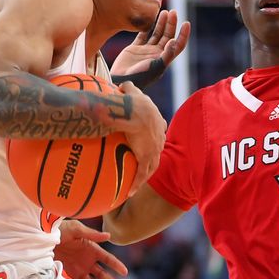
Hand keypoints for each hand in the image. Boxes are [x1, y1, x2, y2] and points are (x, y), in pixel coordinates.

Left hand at [54, 220, 127, 278]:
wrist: (45, 239)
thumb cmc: (62, 230)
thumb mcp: (76, 229)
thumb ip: (92, 235)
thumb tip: (109, 236)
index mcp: (93, 249)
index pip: (108, 259)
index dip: (117, 265)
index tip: (125, 272)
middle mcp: (89, 260)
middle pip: (103, 273)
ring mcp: (81, 268)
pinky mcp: (72, 273)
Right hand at [110, 10, 190, 86]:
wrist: (122, 80)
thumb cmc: (141, 76)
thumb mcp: (156, 66)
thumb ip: (167, 54)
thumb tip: (174, 40)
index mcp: (164, 58)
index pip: (178, 44)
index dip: (183, 34)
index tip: (186, 23)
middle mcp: (157, 53)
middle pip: (168, 36)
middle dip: (171, 24)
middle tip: (173, 12)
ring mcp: (146, 51)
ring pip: (156, 34)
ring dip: (161, 23)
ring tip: (164, 11)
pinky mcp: (135, 49)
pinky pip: (142, 35)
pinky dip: (146, 27)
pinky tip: (149, 18)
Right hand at [116, 81, 166, 195]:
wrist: (135, 112)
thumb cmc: (131, 101)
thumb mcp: (130, 92)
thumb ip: (127, 89)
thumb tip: (120, 84)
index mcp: (155, 122)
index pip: (158, 130)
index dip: (154, 134)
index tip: (148, 139)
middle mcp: (158, 136)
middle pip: (156, 149)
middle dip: (152, 156)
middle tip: (144, 162)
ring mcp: (154, 147)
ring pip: (151, 165)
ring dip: (144, 175)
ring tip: (136, 186)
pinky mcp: (147, 156)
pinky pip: (142, 173)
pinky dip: (136, 183)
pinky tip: (129, 193)